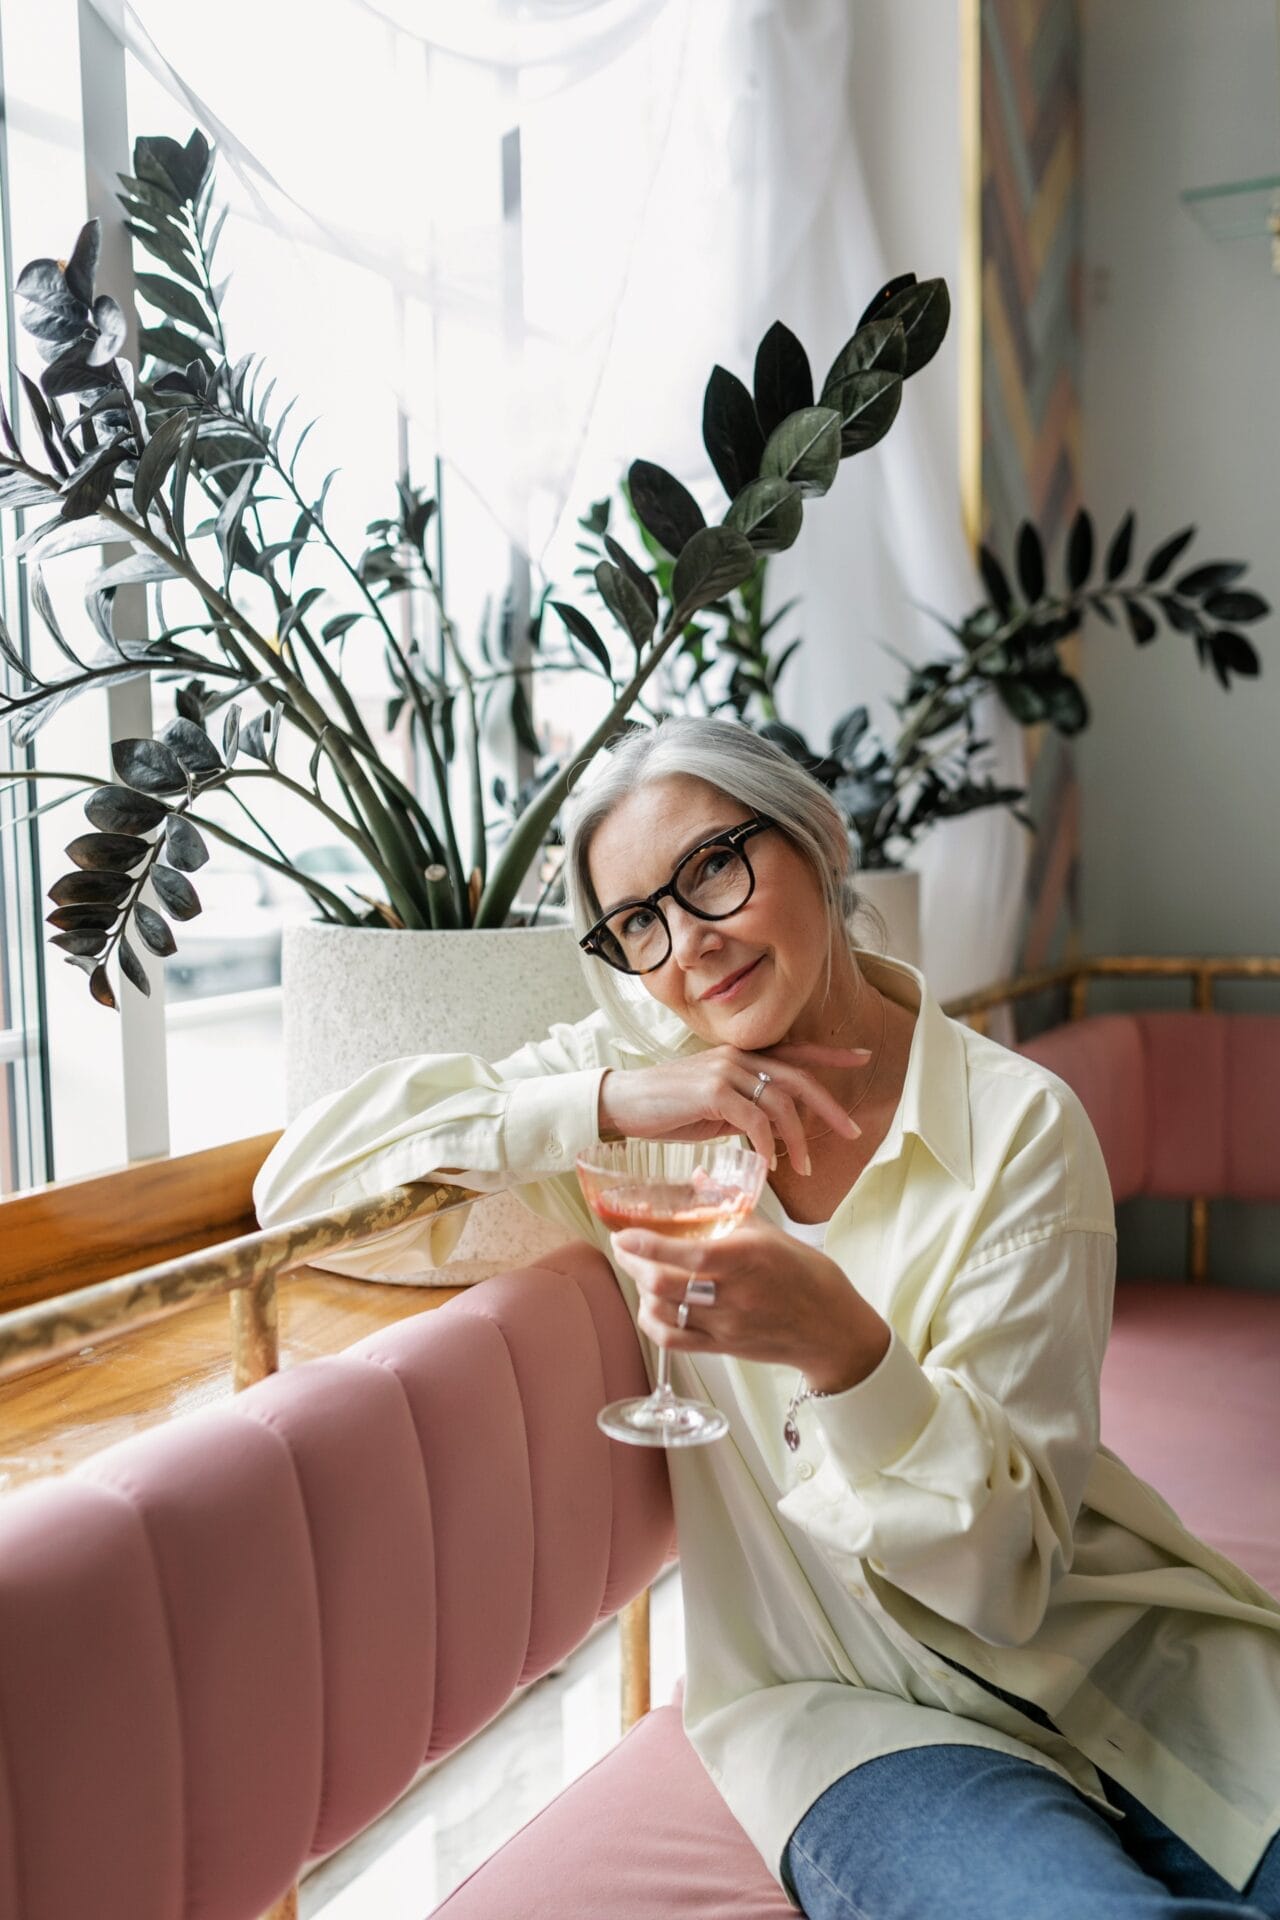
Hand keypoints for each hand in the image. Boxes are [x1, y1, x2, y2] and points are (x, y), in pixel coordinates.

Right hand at [597, 1043, 871, 1170]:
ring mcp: (725, 1071)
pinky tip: (769, 1163)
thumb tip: (770, 1132)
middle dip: (829, 1105)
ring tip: (803, 1168)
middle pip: (798, 1077)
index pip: (795, 1051)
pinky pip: (754, 1120)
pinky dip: (767, 1144)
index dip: (830, 1053)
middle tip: (851, 1131)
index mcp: (741, 1057)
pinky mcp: (711, 1091)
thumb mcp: (714, 1107)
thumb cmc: (666, 1108)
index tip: (863, 1056)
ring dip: (796, 1139)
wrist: (622, 1104)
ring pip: (780, 1102)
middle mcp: (738, 1057)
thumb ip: (744, 1110)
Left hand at [610, 1218, 889, 1391]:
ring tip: (641, 1271)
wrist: (832, 1329)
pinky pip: (674, 1340)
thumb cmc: (806, 1276)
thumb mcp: (773, 1233)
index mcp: (749, 1257)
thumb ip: (731, 1205)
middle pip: (664, 1284)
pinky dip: (652, 1322)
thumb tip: (698, 1175)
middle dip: (634, 1263)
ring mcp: (727, 1325)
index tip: (624, 1233)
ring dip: (641, 1289)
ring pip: (663, 1311)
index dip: (648, 1244)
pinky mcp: (724, 1348)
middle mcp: (735, 1293)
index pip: (689, 1252)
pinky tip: (651, 1305)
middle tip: (625, 1247)